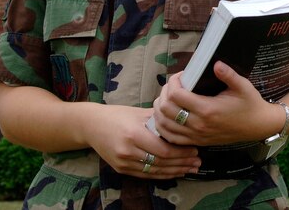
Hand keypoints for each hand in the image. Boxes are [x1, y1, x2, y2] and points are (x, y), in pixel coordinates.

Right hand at [85, 104, 200, 178]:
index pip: (163, 149)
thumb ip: (161, 120)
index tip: (195, 150)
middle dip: (181, 163)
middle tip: (197, 162)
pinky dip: (161, 175)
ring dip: (174, 171)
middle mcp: (128, 151)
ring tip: (190, 169)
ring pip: (154, 171)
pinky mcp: (120, 169)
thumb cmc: (118, 115)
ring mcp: (123, 162)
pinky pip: (144, 174)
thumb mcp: (140, 113)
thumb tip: (184, 121)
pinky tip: (174, 172)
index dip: (181, 152)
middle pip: (160, 162)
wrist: (91, 125)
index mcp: (134, 134)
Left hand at [152, 62, 283, 146]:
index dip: (173, 82)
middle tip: (173, 85)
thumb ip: (228, 74)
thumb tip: (216, 63)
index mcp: (208, 109)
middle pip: (166, 109)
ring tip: (168, 97)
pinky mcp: (196, 142)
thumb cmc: (250, 103)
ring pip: (164, 124)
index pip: (177, 95)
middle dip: (165, 93)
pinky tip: (167, 116)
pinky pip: (170, 138)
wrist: (257, 126)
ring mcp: (196, 135)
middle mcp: (199, 124)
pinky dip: (163, 126)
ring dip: (160, 109)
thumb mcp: (243, 86)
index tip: (180, 75)